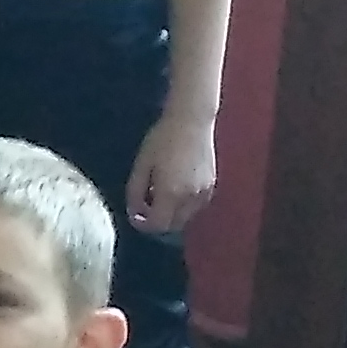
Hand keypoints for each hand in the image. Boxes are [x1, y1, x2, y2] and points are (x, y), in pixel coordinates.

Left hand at [127, 111, 217, 237]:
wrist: (192, 122)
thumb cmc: (162, 140)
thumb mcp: (141, 165)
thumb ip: (135, 192)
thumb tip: (134, 212)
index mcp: (172, 193)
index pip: (159, 225)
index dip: (144, 225)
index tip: (134, 216)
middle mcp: (191, 198)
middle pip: (173, 225)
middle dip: (157, 221)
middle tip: (144, 205)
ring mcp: (205, 193)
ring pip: (185, 217)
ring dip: (170, 214)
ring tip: (158, 193)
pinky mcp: (212, 186)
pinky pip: (195, 207)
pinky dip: (182, 206)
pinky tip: (173, 188)